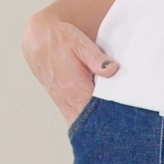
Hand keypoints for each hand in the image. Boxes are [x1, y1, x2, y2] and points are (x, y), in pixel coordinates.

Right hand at [22, 7, 118, 124]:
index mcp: (74, 89)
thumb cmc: (60, 39)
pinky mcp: (62, 104)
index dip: (112, 117)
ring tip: (115, 121)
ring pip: (82, 124)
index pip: (97, 113)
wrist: (37, 40)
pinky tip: (100, 116)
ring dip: (97, 123)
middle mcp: (67, 101)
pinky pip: (75, 118)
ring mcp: (64, 105)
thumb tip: (113, 70)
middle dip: (107, 124)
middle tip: (124, 122)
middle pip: (91, 123)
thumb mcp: (80, 43)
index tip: (126, 117)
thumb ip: (97, 59)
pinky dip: (87, 120)